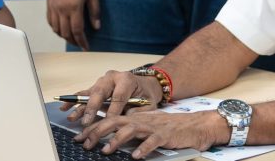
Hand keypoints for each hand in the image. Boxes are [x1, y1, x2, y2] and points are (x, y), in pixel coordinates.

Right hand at [46, 0, 100, 49]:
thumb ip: (94, 11)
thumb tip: (96, 26)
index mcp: (74, 7)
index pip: (78, 31)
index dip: (82, 41)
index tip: (86, 47)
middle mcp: (61, 9)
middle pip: (66, 33)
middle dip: (74, 41)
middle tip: (81, 44)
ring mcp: (53, 7)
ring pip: (56, 29)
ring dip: (64, 36)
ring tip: (72, 38)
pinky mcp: (49, 3)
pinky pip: (50, 21)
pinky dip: (55, 28)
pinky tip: (61, 29)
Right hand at [63, 70, 161, 126]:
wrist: (145, 84)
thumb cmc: (146, 95)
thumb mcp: (148, 104)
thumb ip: (136, 112)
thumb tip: (123, 120)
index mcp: (127, 79)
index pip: (118, 96)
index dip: (113, 110)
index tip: (109, 123)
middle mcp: (113, 77)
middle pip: (101, 92)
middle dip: (93, 107)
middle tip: (86, 121)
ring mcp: (103, 80)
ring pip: (90, 93)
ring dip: (80, 106)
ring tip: (72, 117)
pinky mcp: (97, 86)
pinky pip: (84, 93)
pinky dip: (74, 100)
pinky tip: (65, 107)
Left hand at [76, 110, 228, 158]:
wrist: (194, 125)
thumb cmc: (169, 128)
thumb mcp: (147, 126)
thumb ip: (131, 129)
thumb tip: (110, 136)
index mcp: (135, 117)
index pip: (110, 119)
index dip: (94, 127)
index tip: (80, 137)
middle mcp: (142, 119)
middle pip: (115, 121)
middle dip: (98, 131)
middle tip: (85, 143)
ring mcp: (153, 127)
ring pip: (131, 130)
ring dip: (116, 140)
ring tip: (105, 150)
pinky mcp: (165, 136)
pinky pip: (153, 141)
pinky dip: (143, 148)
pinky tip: (136, 156)